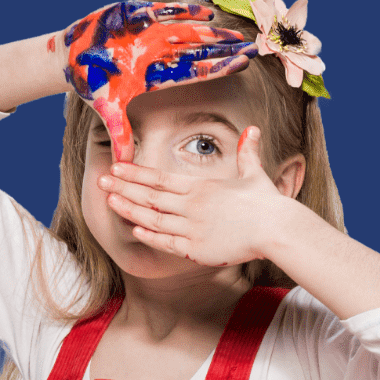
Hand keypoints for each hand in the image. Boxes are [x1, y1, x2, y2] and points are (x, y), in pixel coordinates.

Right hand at [58, 1, 254, 162]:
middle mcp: (159, 53)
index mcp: (157, 75)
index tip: (244, 65)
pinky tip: (206, 10)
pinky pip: (164, 12)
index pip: (195, 71)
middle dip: (225, 48)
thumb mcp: (107, 109)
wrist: (71, 58)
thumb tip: (121, 167)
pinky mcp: (136, 16)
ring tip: (235, 30)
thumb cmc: (92, 83)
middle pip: (198, 51)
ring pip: (188, 31)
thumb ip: (119, 134)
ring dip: (211, 31)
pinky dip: (183, 10)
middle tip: (254, 46)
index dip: (220, 68)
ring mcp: (150, 34)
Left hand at [97, 126, 299, 266]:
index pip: (159, 178)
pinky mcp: (197, 250)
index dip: (135, 173)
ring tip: (109, 200)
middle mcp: (192, 206)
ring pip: (153, 219)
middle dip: (123, 187)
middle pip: (149, 196)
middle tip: (100, 179)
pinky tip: (134, 230)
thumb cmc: (267, 203)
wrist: (279, 230)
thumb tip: (253, 129)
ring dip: (129, 210)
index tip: (116, 166)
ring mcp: (193, 228)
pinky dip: (150, 236)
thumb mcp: (254, 173)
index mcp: (200, 187)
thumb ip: (247, 152)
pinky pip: (167, 243)